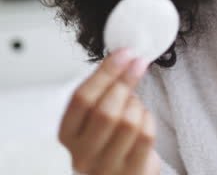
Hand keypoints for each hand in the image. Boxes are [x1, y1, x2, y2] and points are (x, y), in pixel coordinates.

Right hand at [59, 48, 160, 174]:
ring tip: (135, 105)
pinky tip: (144, 119)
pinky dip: (148, 120)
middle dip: (125, 82)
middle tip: (138, 66)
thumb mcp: (96, 118)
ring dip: (137, 105)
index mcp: (68, 135)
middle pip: (105, 111)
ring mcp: (106, 168)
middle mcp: (82, 155)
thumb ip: (103, 92)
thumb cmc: (110, 143)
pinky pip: (145, 136)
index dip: (105, 72)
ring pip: (128, 122)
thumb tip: (125, 58)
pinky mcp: (131, 173)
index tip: (124, 54)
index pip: (81, 99)